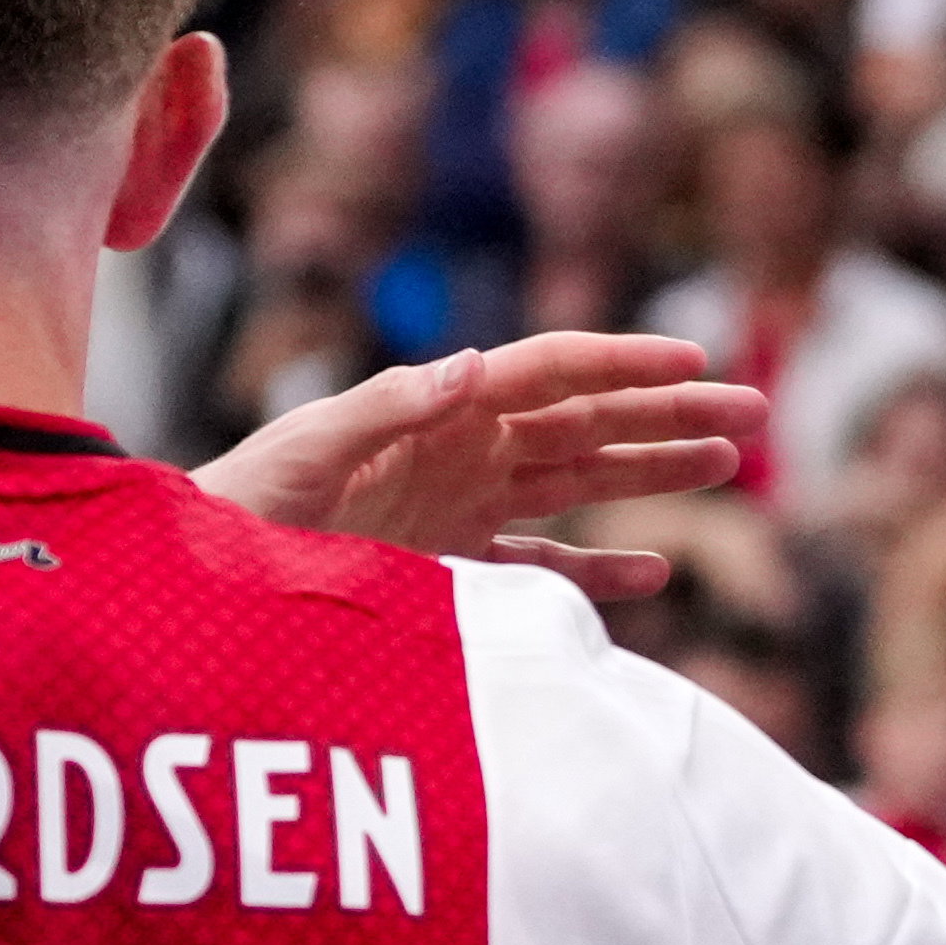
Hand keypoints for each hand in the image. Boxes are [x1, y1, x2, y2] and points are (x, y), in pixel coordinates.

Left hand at [198, 334, 764, 597]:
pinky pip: (540, 566)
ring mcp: (460, 509)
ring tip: (728, 459)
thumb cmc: (237, 507)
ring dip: (652, 471)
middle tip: (753, 407)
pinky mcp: (449, 571)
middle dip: (668, 412)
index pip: (550, 374)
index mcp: (438, 412)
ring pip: (580, 482)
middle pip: (586, 422)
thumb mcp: (307, 453)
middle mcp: (460, 452)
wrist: (193, 587)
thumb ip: (385, 407)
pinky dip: (596, 571)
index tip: (694, 356)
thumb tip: (476, 365)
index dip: (622, 363)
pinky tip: (656, 572)